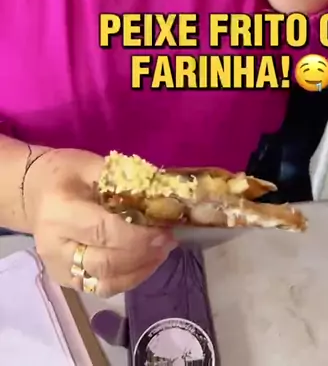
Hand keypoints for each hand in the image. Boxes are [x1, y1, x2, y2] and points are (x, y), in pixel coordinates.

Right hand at [23, 148, 175, 296]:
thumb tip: (159, 195)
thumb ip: (123, 181)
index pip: (103, 231)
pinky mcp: (66, 281)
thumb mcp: (90, 164)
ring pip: (106, 283)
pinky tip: (146, 261)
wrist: (34, 192)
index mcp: (59, 212)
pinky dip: (129, 278)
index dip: (138, 235)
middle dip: (144, 254)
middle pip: (106, 262)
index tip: (165, 228)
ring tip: (162, 251)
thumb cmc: (63, 173)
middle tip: (169, 239)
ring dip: (141, 270)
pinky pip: (102, 288)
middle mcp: (55, 246)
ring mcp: (58, 268)